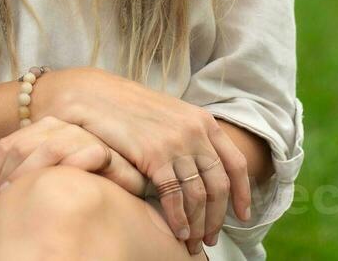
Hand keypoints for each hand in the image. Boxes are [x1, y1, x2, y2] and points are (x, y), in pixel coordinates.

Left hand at [0, 116, 146, 203]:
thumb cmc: (84, 180)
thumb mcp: (49, 171)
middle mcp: (62, 127)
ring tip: (17, 193)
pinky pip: (86, 155)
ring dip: (30, 171)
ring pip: (50, 147)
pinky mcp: (107, 151)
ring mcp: (84, 137)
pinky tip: (56, 186)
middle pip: (24, 144)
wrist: (128, 175)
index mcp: (44, 130)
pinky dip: (69, 168)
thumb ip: (29, 171)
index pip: (8, 144)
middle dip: (7, 173)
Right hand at [39, 67, 251, 254]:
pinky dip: (179, 219)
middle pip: (219, 185)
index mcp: (203, 121)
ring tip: (192, 242)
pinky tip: (177, 231)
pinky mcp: (154, 155)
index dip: (243, 193)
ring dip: (198, 224)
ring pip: (199, 195)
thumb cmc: (128, 108)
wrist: (94, 95)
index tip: (243, 216)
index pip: (235, 162)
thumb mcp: (169, 114)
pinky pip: (174, 196)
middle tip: (211, 238)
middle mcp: (195, 131)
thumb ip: (189, 135)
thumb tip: (203, 168)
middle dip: (218, 217)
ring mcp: (176, 143)